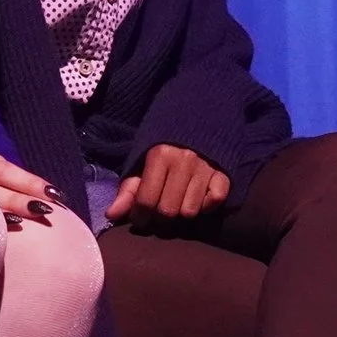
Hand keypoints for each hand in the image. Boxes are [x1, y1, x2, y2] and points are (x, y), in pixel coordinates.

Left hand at [105, 144, 229, 228]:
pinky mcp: (224, 172)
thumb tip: (112, 215)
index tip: (139, 216)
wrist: (198, 118)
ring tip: (177, 201)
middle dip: (159, 217)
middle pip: (168, 211)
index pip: (147, 201)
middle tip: (158, 209)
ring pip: (190, 212)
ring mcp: (207, 167)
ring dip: (181, 212)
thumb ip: (129, 188)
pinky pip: (216, 201)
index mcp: (160, 155)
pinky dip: (206, 205)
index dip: (139, 216)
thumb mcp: (142, 160)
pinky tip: (198, 198)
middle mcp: (185, 161)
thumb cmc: (165, 144)